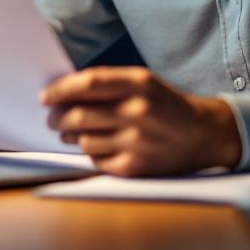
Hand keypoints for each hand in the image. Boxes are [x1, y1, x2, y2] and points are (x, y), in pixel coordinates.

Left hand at [40, 66, 241, 176]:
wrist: (204, 135)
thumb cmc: (166, 105)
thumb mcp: (144, 82)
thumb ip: (108, 84)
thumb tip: (63, 94)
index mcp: (139, 83)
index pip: (87, 84)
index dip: (60, 90)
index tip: (45, 97)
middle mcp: (138, 111)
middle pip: (79, 115)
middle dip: (58, 118)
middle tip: (53, 119)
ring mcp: (137, 142)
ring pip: (84, 140)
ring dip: (72, 136)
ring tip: (72, 132)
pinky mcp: (136, 167)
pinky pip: (97, 160)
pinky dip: (92, 153)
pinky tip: (97, 146)